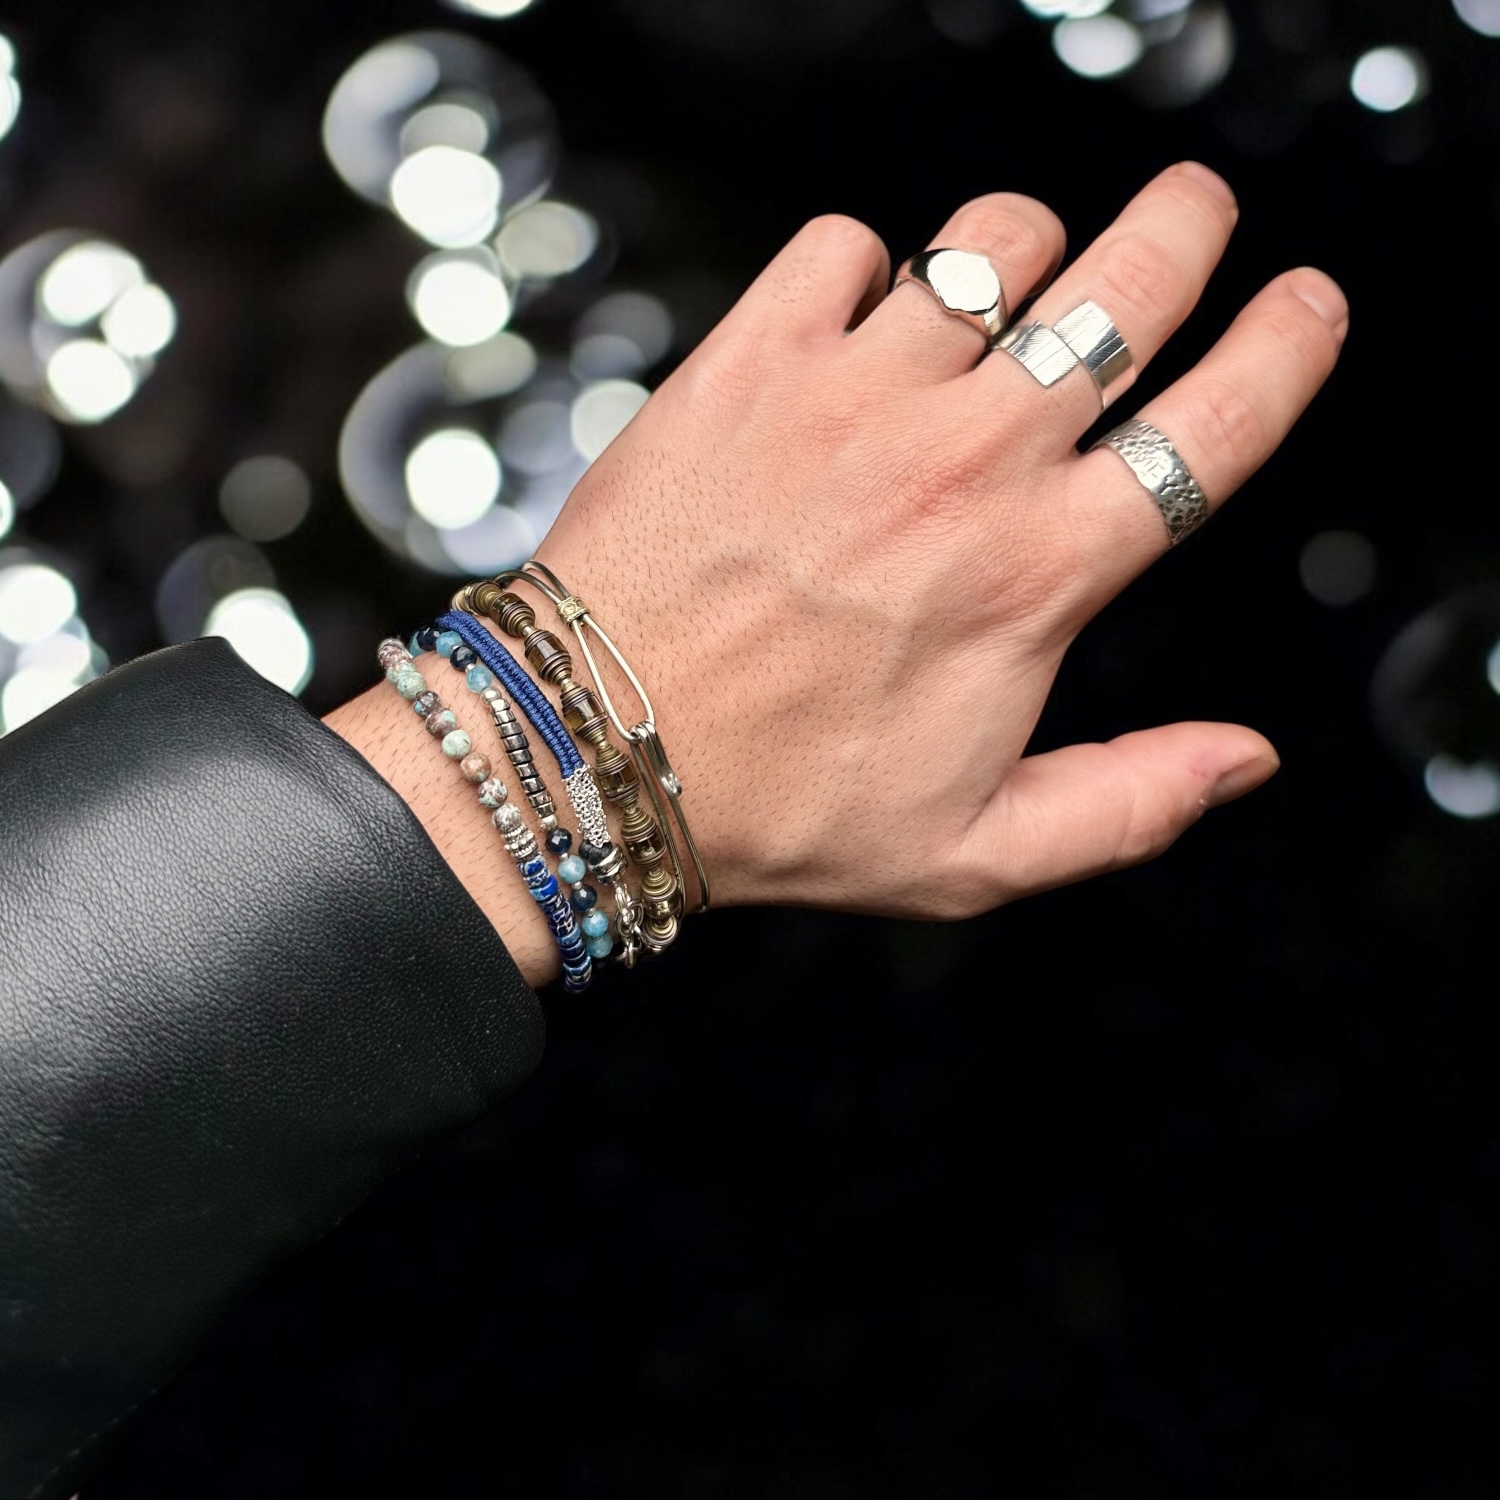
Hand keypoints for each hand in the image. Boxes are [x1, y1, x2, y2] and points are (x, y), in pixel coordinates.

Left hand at [536, 162, 1343, 918]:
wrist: (597, 752)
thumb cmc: (778, 811)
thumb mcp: (974, 855)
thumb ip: (1129, 806)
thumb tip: (1249, 760)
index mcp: (1037, 574)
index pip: (1215, 425)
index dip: (1286, 346)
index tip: (1307, 306)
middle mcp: (962, 463)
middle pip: (1130, 286)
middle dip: (1189, 226)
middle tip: (1194, 213)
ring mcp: (853, 397)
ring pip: (994, 244)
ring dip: (1029, 244)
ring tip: (1017, 279)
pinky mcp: (748, 363)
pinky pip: (841, 246)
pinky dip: (865, 263)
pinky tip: (855, 318)